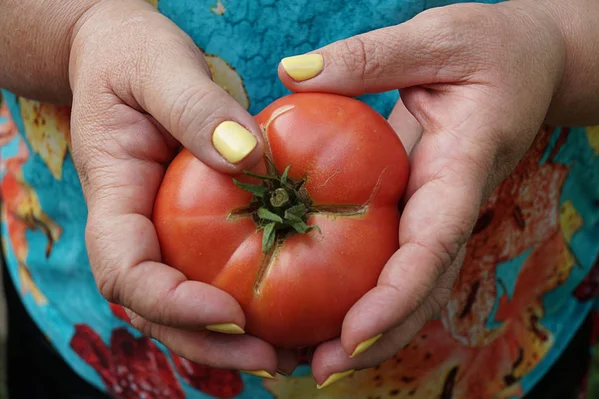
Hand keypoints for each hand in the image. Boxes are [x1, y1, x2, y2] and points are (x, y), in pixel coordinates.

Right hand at [69, 0, 294, 374]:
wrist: (125, 57)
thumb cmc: (130, 56)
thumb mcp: (158, 66)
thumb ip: (195, 107)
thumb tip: (247, 157)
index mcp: (113, 196)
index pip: (125, 271)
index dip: (170, 303)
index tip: (230, 312)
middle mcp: (134, 228)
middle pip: (156, 310)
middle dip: (209, 344)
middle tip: (273, 360)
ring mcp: (160, 233)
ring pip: (184, 306)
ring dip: (231, 341)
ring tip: (291, 355)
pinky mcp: (188, 229)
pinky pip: (210, 276)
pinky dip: (245, 307)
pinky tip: (292, 315)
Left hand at [278, 1, 564, 386]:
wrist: (527, 64)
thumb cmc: (491, 50)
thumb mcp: (436, 38)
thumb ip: (370, 57)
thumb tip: (292, 74)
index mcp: (463, 168)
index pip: (436, 242)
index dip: (398, 294)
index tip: (356, 332)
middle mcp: (450, 204)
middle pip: (424, 287)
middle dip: (379, 336)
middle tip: (322, 369)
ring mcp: (436, 213)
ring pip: (411, 286)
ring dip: (369, 330)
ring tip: (312, 359)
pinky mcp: (418, 211)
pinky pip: (395, 261)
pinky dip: (364, 293)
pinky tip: (322, 311)